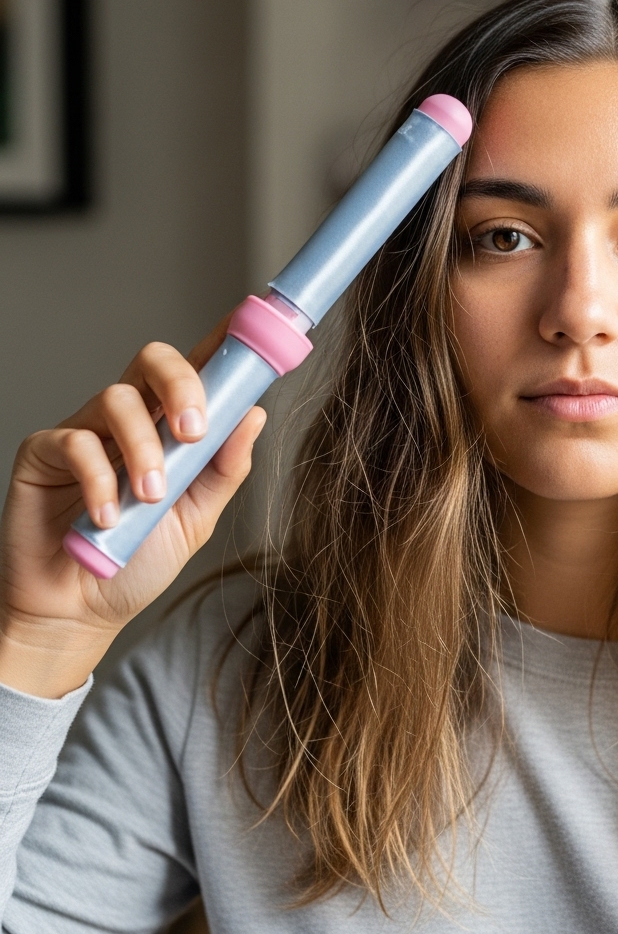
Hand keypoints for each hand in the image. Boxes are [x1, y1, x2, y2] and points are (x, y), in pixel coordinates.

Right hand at [0, 316, 265, 697]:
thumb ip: (225, 468)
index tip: (249, 323)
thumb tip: (255, 415)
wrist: (80, 610)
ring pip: (117, 399)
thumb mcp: (197, 517)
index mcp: (172, 426)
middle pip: (154, 361)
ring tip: (150, 498)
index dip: (222, 341)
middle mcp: (131, 418)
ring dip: (144, 449)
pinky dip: (100, 479)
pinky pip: (76, 442)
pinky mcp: (46, 452)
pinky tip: (109, 515)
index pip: (198, 370)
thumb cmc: (140, 560)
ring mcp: (86, 431)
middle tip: (194, 432)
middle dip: (181, 385)